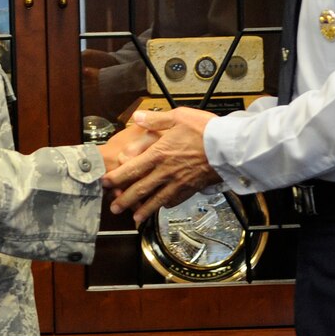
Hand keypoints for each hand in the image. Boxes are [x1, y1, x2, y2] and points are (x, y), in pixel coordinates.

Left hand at [103, 107, 219, 224]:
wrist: (228, 147)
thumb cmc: (205, 130)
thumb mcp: (178, 117)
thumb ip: (155, 120)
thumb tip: (136, 117)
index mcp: (159, 154)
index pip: (131, 169)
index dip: (116, 178)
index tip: (106, 183)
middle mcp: (166, 172)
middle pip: (140, 190)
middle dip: (125, 200)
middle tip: (114, 208)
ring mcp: (179, 183)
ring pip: (156, 200)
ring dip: (143, 210)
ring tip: (135, 219)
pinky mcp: (192, 188)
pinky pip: (176, 200)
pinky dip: (166, 205)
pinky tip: (163, 207)